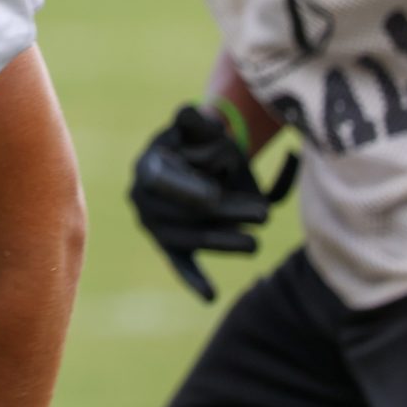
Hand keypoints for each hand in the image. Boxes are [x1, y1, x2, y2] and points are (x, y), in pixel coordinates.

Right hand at [130, 104, 297, 301]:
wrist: (200, 162)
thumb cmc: (202, 143)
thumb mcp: (201, 128)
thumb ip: (197, 120)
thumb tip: (191, 111)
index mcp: (149, 166)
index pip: (160, 181)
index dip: (186, 189)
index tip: (214, 194)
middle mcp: (143, 197)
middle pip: (183, 213)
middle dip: (224, 215)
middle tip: (262, 214)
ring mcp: (154, 225)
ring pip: (188, 239)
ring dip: (222, 242)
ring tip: (253, 244)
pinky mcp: (169, 245)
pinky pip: (179, 263)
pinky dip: (194, 279)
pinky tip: (210, 295)